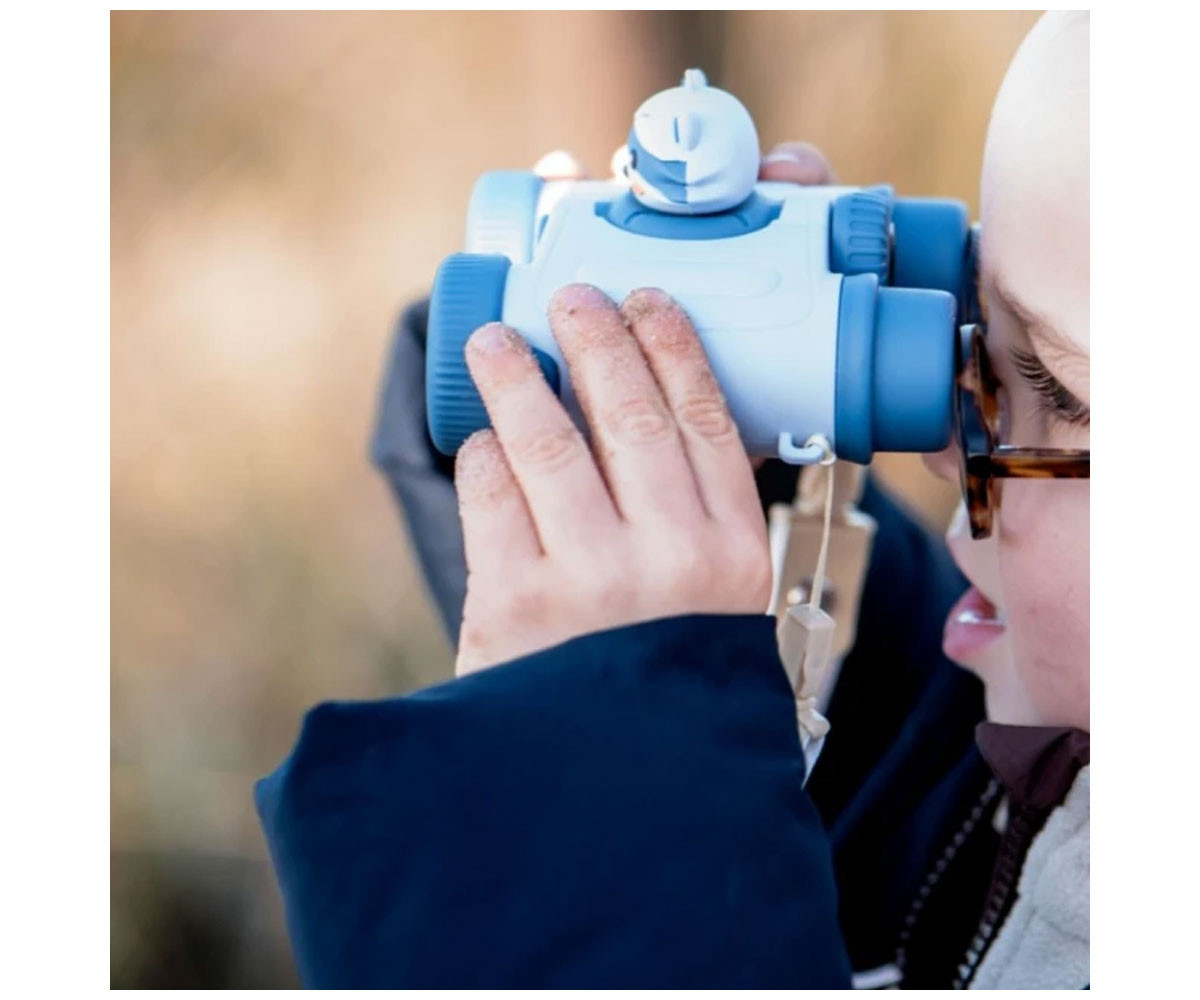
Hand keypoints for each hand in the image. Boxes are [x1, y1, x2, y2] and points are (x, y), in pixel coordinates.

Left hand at [453, 286, 770, 674]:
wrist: (615, 790)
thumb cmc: (666, 683)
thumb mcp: (718, 609)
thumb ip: (702, 525)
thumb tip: (667, 418)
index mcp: (732, 553)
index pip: (706, 421)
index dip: (673, 348)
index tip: (649, 301)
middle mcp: (671, 559)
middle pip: (628, 415)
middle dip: (595, 339)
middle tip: (570, 297)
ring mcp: (591, 582)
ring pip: (549, 443)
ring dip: (516, 379)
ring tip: (495, 341)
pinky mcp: (516, 607)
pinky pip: (492, 498)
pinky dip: (483, 458)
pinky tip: (481, 441)